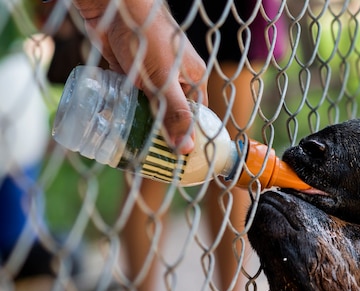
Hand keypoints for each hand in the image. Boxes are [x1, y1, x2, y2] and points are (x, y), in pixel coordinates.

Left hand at [74, 0, 207, 153]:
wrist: (115, 6)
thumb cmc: (148, 38)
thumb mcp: (164, 82)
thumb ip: (175, 114)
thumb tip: (186, 149)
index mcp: (194, 78)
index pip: (197, 114)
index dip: (190, 136)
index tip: (179, 160)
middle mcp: (175, 77)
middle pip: (172, 113)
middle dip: (162, 133)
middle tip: (153, 159)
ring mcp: (152, 73)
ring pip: (149, 105)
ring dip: (141, 121)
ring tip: (132, 146)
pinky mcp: (130, 69)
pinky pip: (131, 95)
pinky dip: (125, 107)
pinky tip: (116, 123)